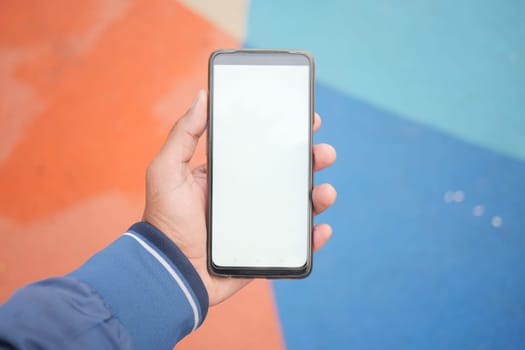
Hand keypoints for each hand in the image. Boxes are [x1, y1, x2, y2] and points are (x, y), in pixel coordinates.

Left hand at [142, 90, 336, 305]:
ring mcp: (260, 222)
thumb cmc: (164, 220)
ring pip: (298, 206)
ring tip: (325, 192)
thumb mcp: (167, 170)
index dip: (287, 134)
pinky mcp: (265, 249)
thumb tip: (202, 96)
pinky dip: (313, 236)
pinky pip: (296, 242)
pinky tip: (321, 228)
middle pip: (288, 174)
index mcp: (229, 174)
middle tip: (324, 153)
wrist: (170, 270)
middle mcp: (248, 195)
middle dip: (312, 160)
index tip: (306, 119)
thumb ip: (183, 134)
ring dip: (318, 196)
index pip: (264, 148)